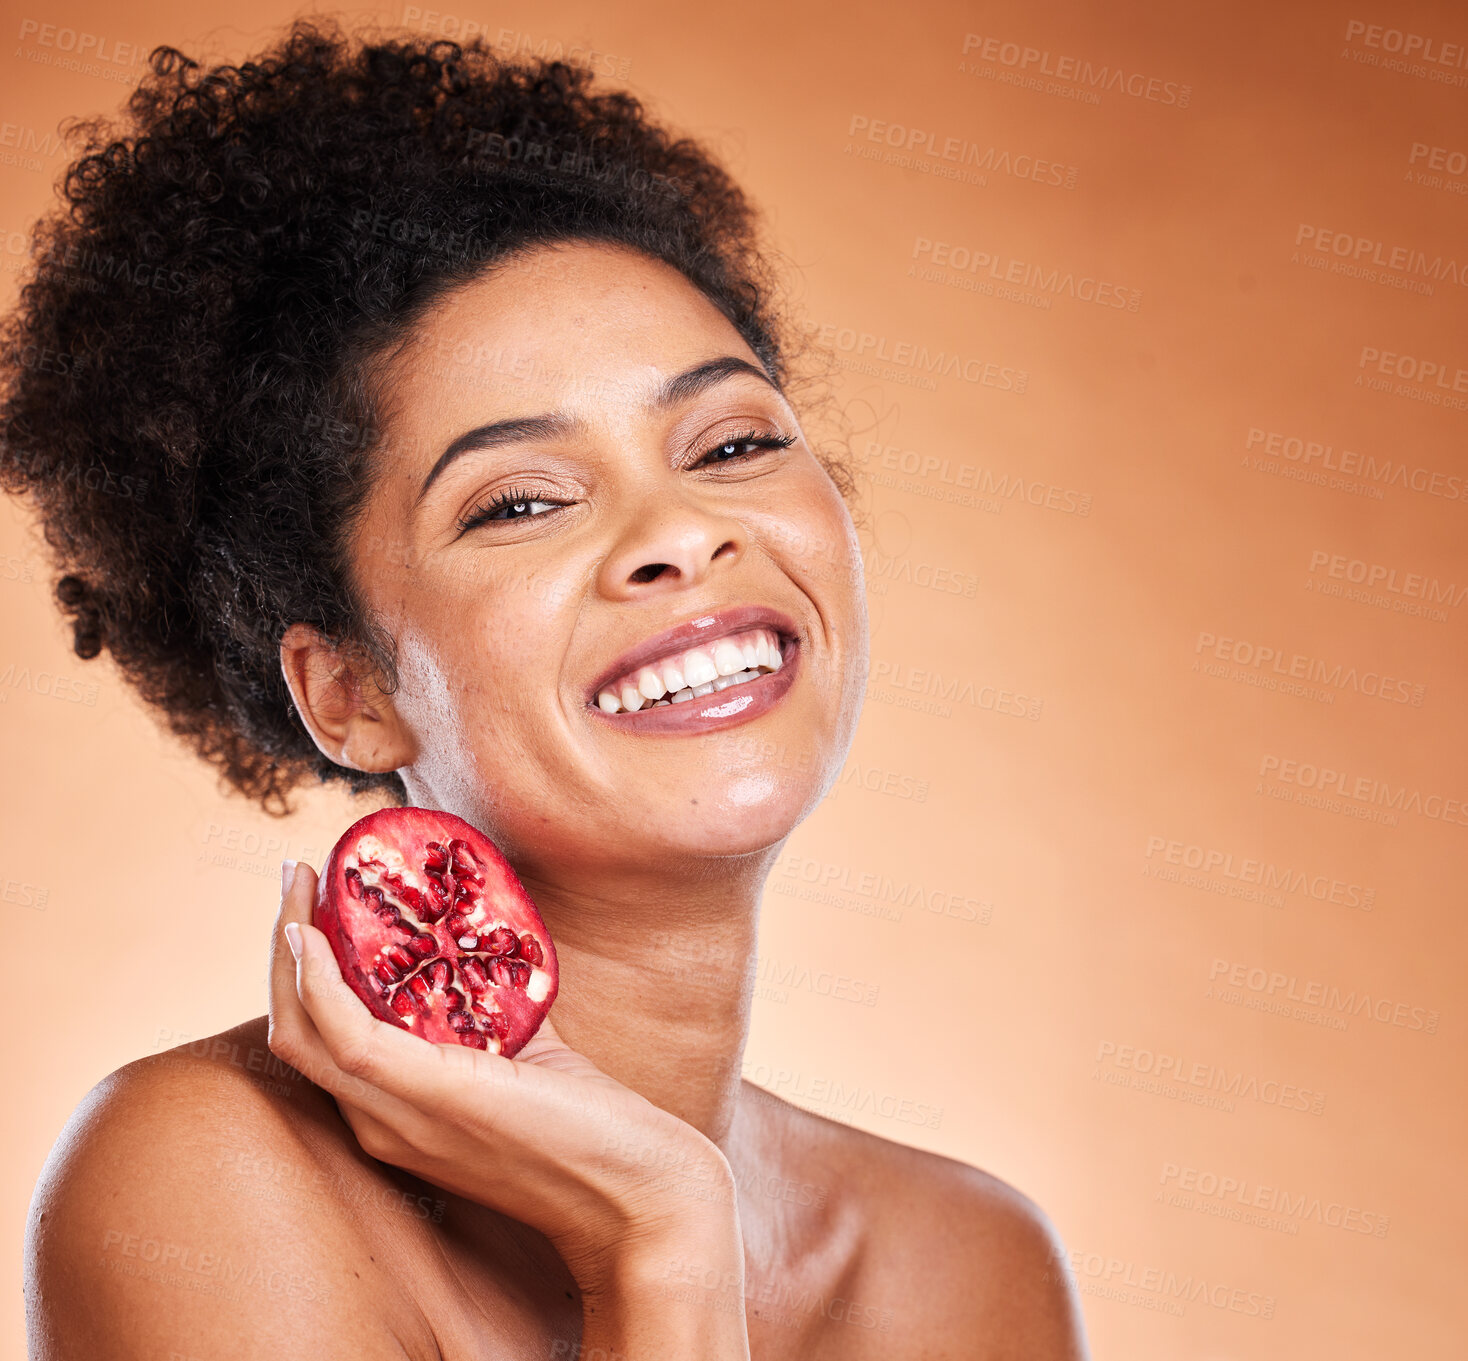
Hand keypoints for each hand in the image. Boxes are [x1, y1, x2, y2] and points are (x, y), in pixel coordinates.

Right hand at [266, 858, 739, 1298]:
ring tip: (298, 882)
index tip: (308, 903)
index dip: (300, 972)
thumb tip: (487, 939)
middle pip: (294, 1031)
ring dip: (289, 949)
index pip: (318, 1041)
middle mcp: (381, 1122)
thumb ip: (492, 1006)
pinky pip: (347, 1035)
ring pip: (303, 1030)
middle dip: (280, 949)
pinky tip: (316, 932)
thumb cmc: (588, 1126)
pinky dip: (318, 980)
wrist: (636, 1193)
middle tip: (293, 876)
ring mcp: (399, 1115)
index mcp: (397, 1114)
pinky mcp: (431, 1095)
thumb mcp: (526, 1053)